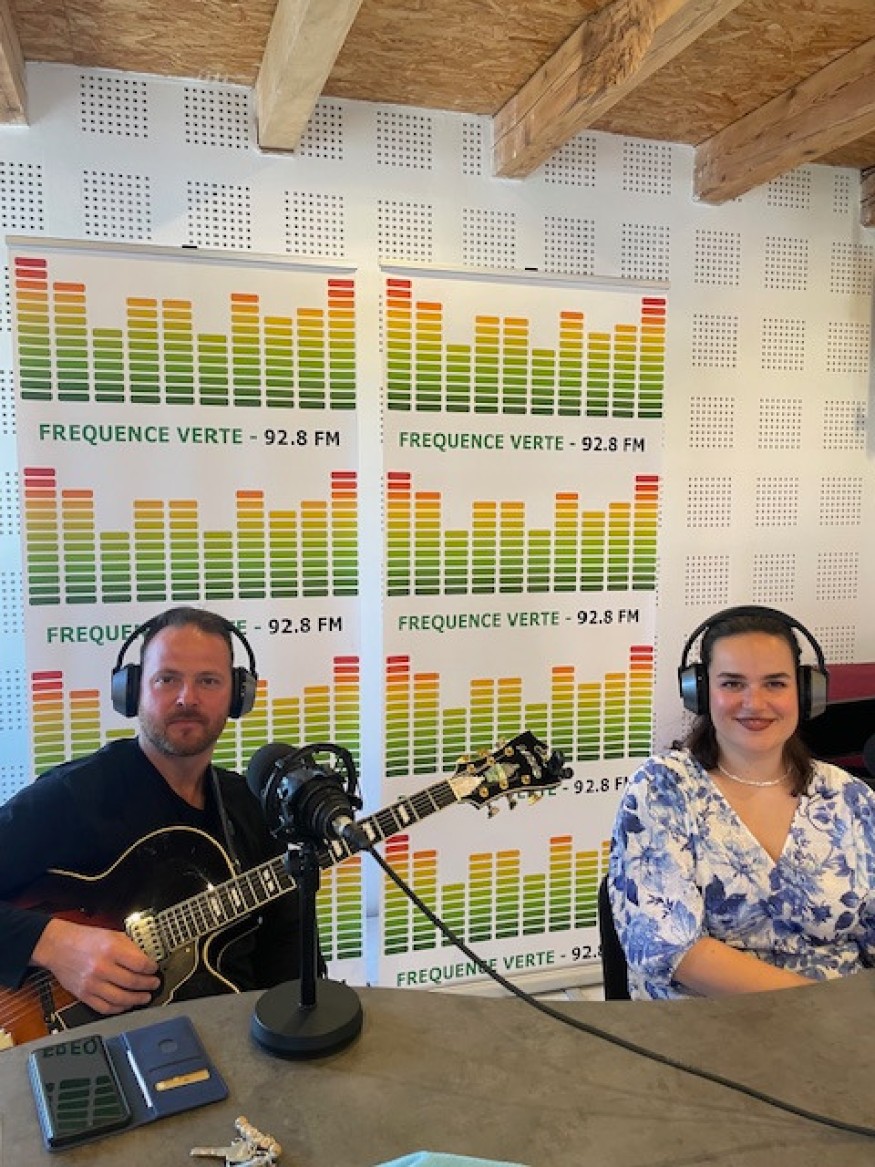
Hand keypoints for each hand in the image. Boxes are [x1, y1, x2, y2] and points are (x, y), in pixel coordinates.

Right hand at [31, 917, 160, 1014]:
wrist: (57, 946)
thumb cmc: (84, 939)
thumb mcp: (111, 934)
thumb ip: (129, 947)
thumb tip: (145, 960)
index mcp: (111, 950)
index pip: (140, 964)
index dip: (151, 968)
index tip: (155, 969)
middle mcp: (102, 968)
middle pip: (133, 982)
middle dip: (148, 985)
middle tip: (154, 984)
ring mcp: (92, 984)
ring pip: (121, 998)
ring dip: (137, 1000)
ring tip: (145, 997)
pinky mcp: (83, 995)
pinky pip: (104, 1007)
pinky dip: (118, 1009)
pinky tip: (126, 1005)